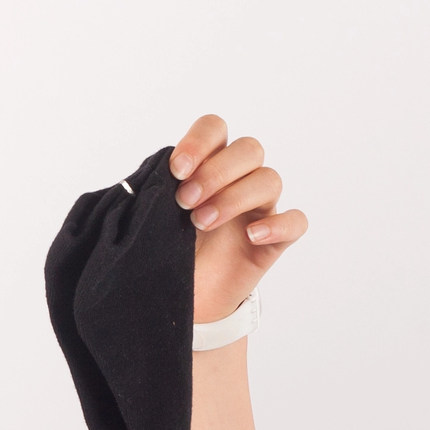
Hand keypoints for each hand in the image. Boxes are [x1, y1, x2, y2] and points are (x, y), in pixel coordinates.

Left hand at [169, 114, 309, 322]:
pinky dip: (278, 225)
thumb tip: (134, 185)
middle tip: (184, 202)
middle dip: (215, 172)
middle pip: (248, 149)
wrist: (180, 300)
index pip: (215, 129)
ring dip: (234, 197)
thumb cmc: (167, 252)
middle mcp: (238, 181)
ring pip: (269, 179)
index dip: (199, 141)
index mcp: (207, 166)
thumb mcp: (151, 221)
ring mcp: (259, 209)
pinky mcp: (273, 242)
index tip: (176, 170)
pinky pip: (295, 223)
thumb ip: (150, 196)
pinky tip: (251, 235)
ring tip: (200, 223)